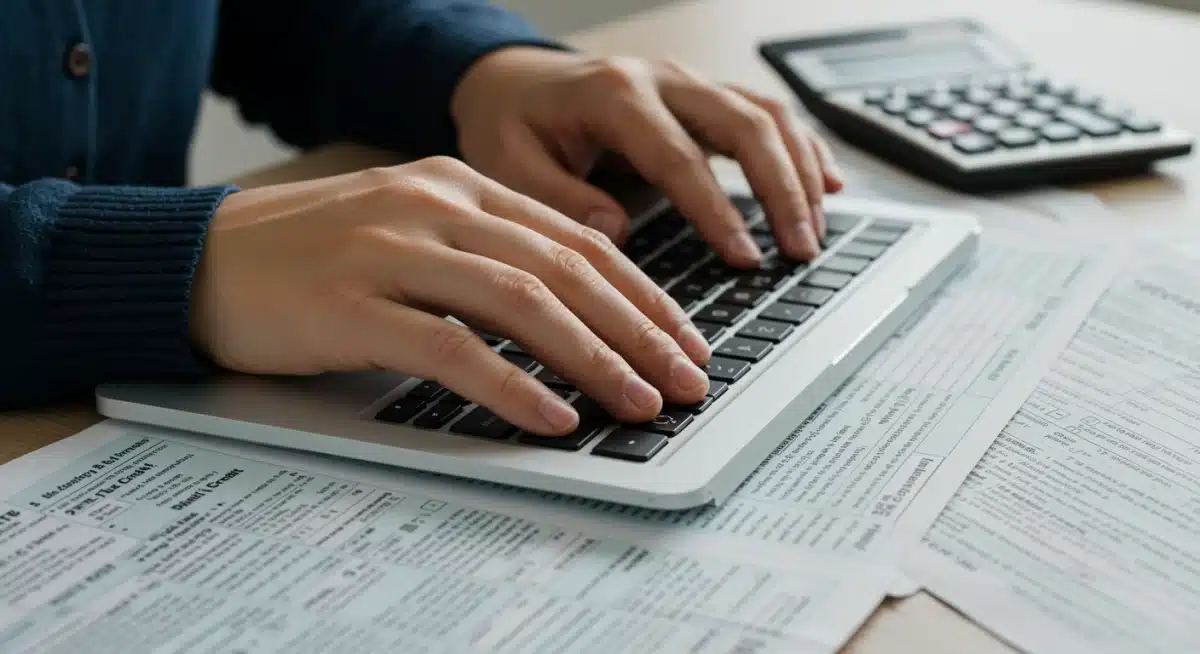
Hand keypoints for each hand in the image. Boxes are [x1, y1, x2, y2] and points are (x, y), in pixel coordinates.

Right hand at [189, 157, 710, 435]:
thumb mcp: (411, 232)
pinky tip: (553, 417)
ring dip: (594, 358)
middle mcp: (435, 206)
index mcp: (458, 185)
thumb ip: (486, 254)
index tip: (685, 339)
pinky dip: (512, 385)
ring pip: (523, 301)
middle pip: (566, 269)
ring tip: (640, 402)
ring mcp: (393, 250)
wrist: (200, 259)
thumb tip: (576, 309)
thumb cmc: (313, 257)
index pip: (577, 239)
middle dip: (640, 330)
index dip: (643, 293)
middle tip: (686, 379)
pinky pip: (452, 347)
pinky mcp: (354, 305)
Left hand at [451, 47, 844, 266]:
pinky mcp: (703, 97)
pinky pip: (767, 113)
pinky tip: (829, 184)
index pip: (680, 157)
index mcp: (615, 96)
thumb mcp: (507, 163)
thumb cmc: (510, 124)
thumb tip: (615, 233)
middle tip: (800, 251)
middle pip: (745, 125)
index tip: (745, 258)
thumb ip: (558, 198)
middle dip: (782, 190)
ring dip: (800, 172)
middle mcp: (662, 80)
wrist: (512, 82)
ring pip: (766, 115)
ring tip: (814, 232)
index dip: (718, 210)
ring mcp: (689, 84)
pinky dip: (803, 148)